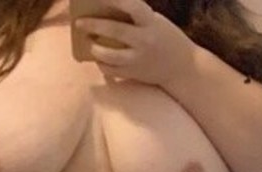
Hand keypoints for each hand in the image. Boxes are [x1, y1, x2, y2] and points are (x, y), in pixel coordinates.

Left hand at [74, 0, 194, 88]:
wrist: (182, 67)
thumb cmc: (166, 38)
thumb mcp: (156, 22)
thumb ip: (137, 17)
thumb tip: (109, 9)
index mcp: (151, 22)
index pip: (132, 5)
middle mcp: (144, 40)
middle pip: (115, 31)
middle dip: (94, 26)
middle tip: (79, 23)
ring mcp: (138, 59)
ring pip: (110, 55)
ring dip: (95, 49)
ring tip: (89, 44)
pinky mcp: (134, 74)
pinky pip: (112, 70)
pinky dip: (102, 64)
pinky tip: (98, 59)